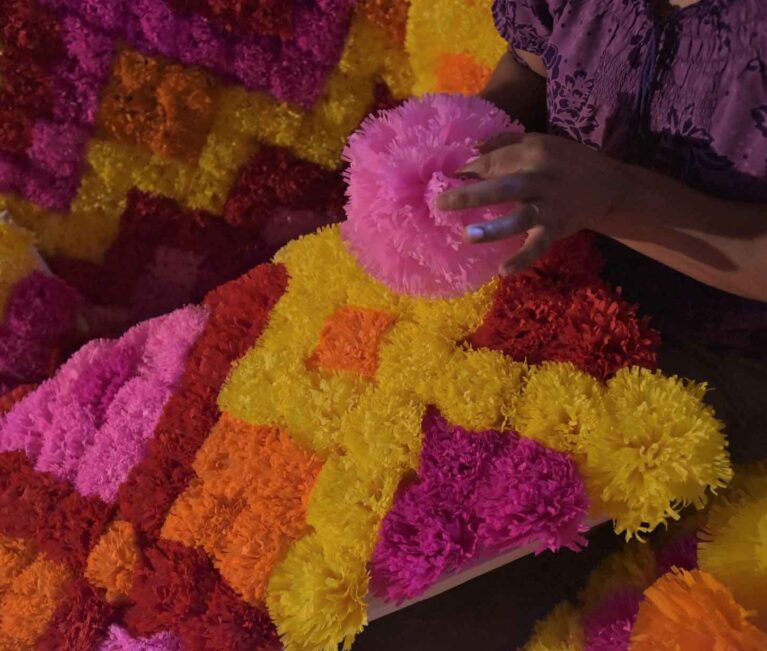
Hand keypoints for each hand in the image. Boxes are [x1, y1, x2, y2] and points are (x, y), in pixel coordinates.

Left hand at [436, 132, 629, 273]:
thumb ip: (506, 143)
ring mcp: (549, 207)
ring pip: (520, 218)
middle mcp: (540, 179)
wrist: (608, 186)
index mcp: (533, 154)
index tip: (447, 179)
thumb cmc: (566, 162)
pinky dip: (522, 259)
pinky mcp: (556, 229)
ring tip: (468, 236)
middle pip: (503, 187)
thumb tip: (472, 148)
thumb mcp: (540, 141)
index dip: (468, 170)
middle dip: (471, 195)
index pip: (494, 162)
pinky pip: (537, 246)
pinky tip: (503, 271)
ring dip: (494, 229)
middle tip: (440, 203)